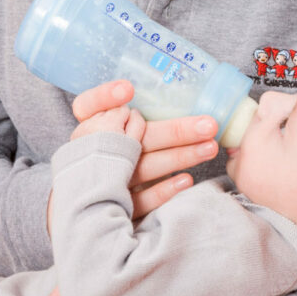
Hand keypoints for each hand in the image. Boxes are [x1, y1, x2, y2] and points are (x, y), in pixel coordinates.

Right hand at [72, 80, 218, 218]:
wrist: (89, 197)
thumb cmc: (112, 145)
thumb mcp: (112, 121)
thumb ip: (127, 106)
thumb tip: (145, 89)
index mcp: (89, 125)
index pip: (87, 105)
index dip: (105, 97)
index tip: (128, 89)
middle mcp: (92, 151)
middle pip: (131, 138)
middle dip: (173, 131)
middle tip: (208, 125)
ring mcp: (104, 180)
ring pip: (142, 167)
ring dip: (178, 157)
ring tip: (209, 148)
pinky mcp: (115, 206)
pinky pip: (139, 200)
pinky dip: (162, 191)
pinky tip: (186, 180)